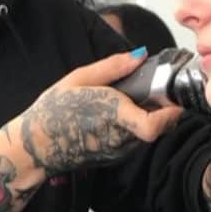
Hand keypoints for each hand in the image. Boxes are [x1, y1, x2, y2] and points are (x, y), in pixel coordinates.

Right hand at [19, 51, 182, 175]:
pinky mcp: (115, 157)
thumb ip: (113, 67)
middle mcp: (121, 137)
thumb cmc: (54, 110)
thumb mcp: (79, 79)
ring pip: (149, 132)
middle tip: (155, 89)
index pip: (154, 126)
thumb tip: (141, 55)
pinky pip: (135, 139)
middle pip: (160, 126)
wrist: (36, 144)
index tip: (174, 96)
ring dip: (149, 116)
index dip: (171, 113)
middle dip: (163, 108)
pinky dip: (135, 125)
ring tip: (131, 100)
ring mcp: (119, 150)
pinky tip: (118, 114)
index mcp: (113, 115)